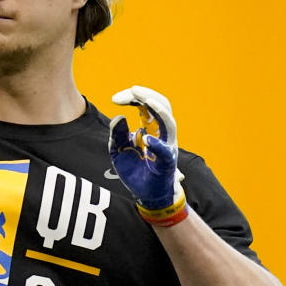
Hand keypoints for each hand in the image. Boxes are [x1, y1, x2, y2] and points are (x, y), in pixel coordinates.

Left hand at [108, 86, 184, 211]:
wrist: (146, 195)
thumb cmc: (135, 170)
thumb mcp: (118, 150)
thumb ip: (117, 134)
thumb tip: (119, 117)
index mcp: (150, 128)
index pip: (146, 105)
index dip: (133, 97)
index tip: (116, 99)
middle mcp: (162, 134)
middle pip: (161, 106)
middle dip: (146, 95)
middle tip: (131, 90)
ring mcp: (167, 146)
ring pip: (169, 122)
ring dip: (158, 110)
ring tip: (144, 100)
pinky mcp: (168, 162)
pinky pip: (166, 151)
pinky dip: (157, 144)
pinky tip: (145, 138)